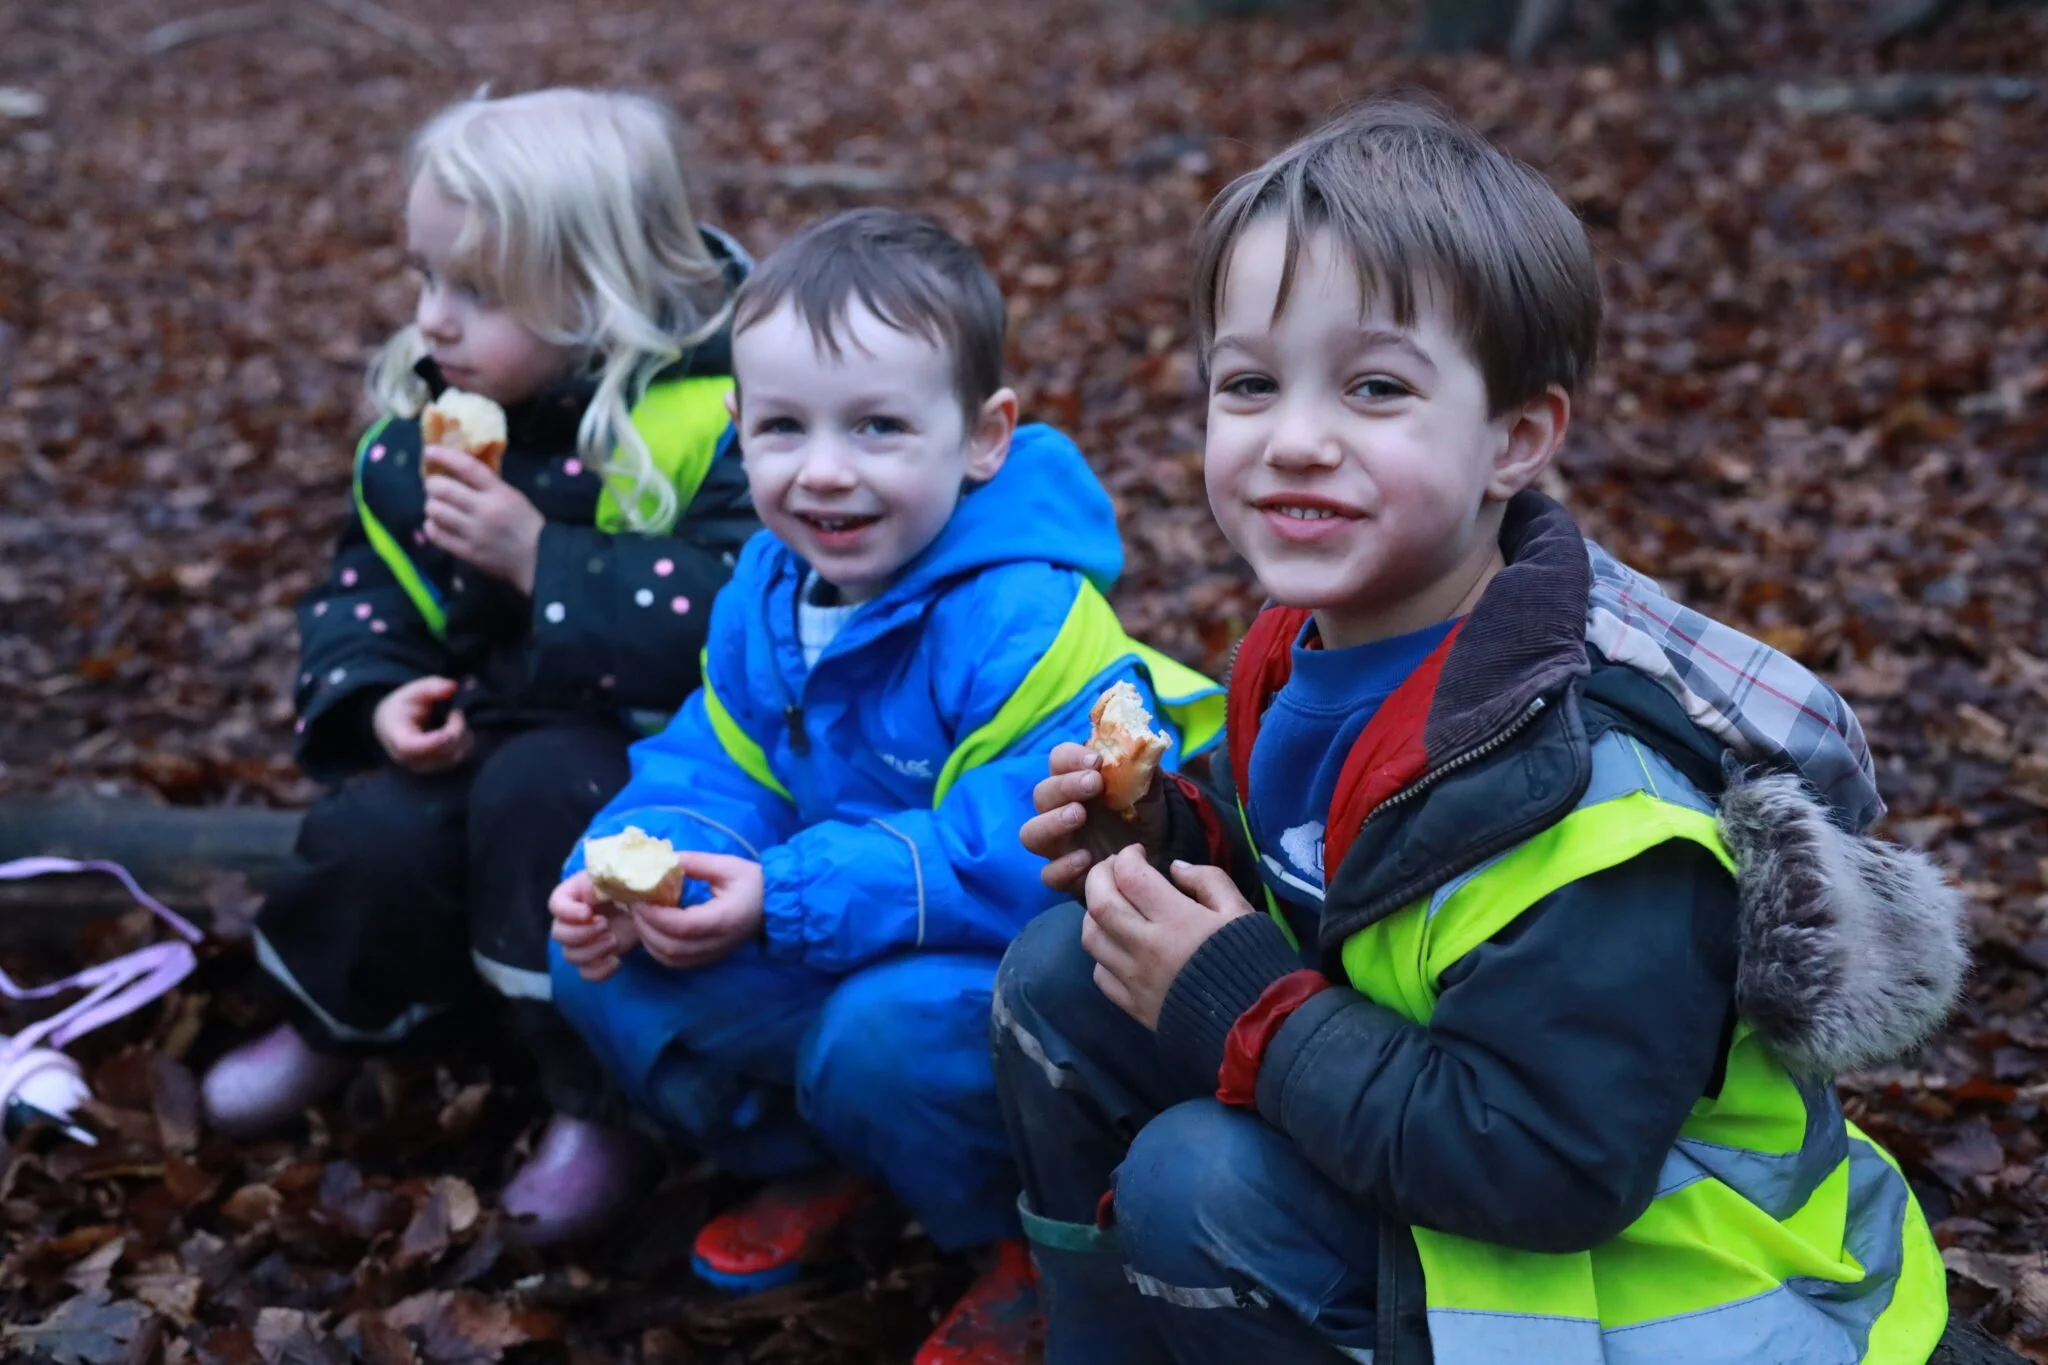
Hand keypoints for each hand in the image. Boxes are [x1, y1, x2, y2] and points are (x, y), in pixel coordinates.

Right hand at [373, 676, 473, 772]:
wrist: (392, 725)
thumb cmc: (402, 707)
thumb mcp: (413, 691)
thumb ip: (431, 686)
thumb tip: (452, 687)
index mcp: (398, 739)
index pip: (413, 747)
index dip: (435, 740)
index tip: (452, 721)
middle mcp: (411, 760)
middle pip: (444, 751)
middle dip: (457, 728)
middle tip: (455, 711)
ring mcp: (426, 767)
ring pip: (457, 755)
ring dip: (464, 735)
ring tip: (454, 718)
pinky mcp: (439, 768)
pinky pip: (461, 757)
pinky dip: (465, 742)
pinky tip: (458, 729)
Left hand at [422, 446, 544, 592]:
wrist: (539, 558)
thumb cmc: (525, 523)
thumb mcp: (512, 496)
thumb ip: (486, 484)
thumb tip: (456, 471)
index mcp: (498, 492)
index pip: (467, 467)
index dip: (444, 456)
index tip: (429, 451)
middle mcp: (484, 510)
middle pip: (443, 489)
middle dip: (432, 484)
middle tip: (433, 485)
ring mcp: (474, 533)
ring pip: (435, 511)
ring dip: (431, 505)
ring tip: (437, 506)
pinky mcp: (467, 552)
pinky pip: (436, 535)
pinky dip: (431, 526)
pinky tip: (437, 524)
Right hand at [550, 870, 638, 982]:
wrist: (647, 907)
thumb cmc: (628, 888)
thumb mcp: (616, 879)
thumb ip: (601, 884)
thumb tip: (589, 896)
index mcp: (573, 896)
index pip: (555, 905)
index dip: (568, 912)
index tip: (588, 913)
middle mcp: (571, 921)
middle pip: (559, 934)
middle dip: (581, 933)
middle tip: (605, 924)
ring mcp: (582, 942)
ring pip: (571, 956)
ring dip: (592, 951)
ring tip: (614, 940)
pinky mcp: (596, 958)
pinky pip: (586, 973)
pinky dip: (600, 971)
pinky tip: (616, 961)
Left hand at [634, 852, 764, 969]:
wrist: (774, 905)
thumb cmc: (754, 883)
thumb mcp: (727, 865)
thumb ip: (695, 862)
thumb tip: (661, 860)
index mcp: (724, 919)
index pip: (682, 926)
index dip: (655, 916)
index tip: (640, 899)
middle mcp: (717, 942)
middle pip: (671, 947)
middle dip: (645, 928)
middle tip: (634, 905)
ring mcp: (713, 954)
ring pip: (671, 959)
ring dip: (649, 941)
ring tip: (641, 917)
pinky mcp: (709, 958)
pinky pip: (677, 962)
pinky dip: (658, 950)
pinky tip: (653, 931)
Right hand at [1021, 742, 1170, 892]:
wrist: (1157, 850)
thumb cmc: (1143, 811)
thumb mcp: (1149, 788)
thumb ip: (1142, 768)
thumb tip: (1144, 745)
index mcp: (1075, 781)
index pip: (1058, 760)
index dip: (1071, 758)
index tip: (1096, 760)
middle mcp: (1059, 809)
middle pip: (1041, 794)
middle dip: (1064, 786)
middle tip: (1093, 784)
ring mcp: (1059, 844)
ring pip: (1031, 834)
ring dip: (1051, 823)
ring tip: (1079, 816)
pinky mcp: (1066, 875)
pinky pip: (1049, 874)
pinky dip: (1063, 867)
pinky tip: (1088, 859)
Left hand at [1080, 845, 1254, 1029]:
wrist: (1255, 1024)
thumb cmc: (1252, 961)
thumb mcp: (1240, 910)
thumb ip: (1208, 880)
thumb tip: (1174, 868)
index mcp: (1176, 920)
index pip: (1130, 876)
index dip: (1127, 856)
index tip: (1138, 853)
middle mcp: (1146, 947)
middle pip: (1099, 903)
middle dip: (1098, 876)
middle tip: (1113, 868)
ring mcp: (1134, 979)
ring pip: (1091, 938)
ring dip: (1093, 913)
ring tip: (1111, 903)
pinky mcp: (1132, 1006)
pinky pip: (1100, 974)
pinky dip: (1101, 953)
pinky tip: (1118, 945)